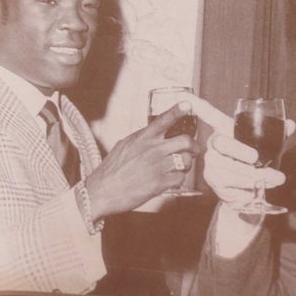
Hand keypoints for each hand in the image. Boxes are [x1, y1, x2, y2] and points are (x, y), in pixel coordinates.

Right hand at [84, 102, 202, 220]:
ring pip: (186, 160)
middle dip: (194, 146)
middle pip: (185, 141)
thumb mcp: (124, 145)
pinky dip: (178, 180)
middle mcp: (152, 150)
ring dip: (186, 165)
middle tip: (194, 150)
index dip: (178, 111)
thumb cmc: (111, 170)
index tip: (188, 105)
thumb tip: (154, 133)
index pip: (163, 120)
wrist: (102, 191)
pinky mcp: (159, 183)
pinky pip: (180, 178)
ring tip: (178, 168)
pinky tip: (169, 181)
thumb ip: (142, 138)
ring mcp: (157, 166)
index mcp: (142, 138)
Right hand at [178, 92, 295, 206]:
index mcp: (225, 130)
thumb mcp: (268, 148)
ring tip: (275, 178)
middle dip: (240, 150)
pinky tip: (259, 187)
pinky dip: (247, 185)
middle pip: (221, 142)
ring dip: (253, 173)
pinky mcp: (213, 180)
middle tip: (257, 159)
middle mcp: (214, 144)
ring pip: (228, 166)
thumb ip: (277, 135)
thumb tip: (290, 123)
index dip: (197, 106)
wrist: (248, 194)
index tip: (182, 96)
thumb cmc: (255, 164)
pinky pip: (229, 181)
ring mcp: (211, 162)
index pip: (209, 115)